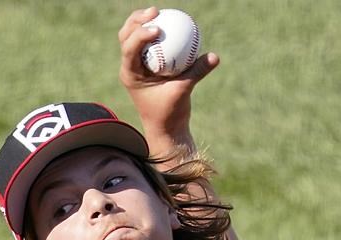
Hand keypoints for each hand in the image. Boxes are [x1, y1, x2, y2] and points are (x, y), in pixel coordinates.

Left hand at [118, 7, 218, 152]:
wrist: (167, 127)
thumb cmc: (171, 113)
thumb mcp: (184, 92)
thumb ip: (197, 72)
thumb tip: (214, 56)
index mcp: (130, 75)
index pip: (129, 49)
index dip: (140, 35)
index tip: (158, 29)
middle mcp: (130, 67)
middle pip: (125, 36)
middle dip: (136, 20)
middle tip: (155, 11)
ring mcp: (136, 65)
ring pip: (134, 37)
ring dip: (143, 22)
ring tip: (158, 11)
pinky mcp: (146, 65)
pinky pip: (149, 44)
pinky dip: (157, 34)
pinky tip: (170, 23)